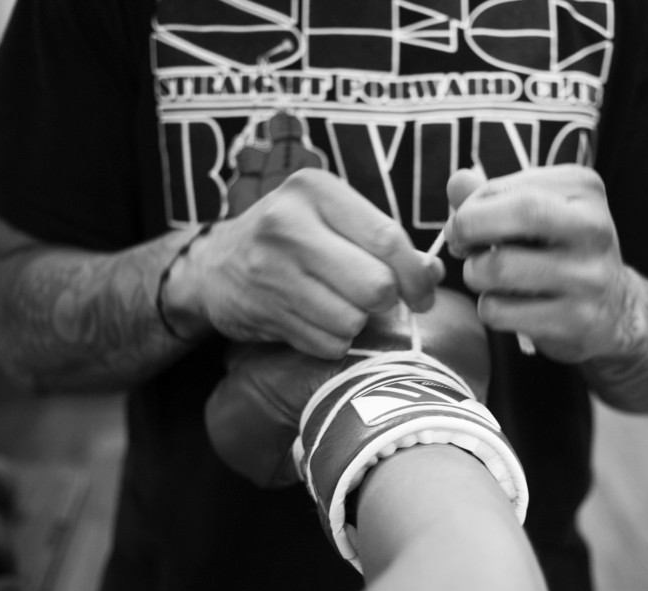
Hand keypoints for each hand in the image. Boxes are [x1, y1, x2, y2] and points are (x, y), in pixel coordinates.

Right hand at [169, 169, 444, 358]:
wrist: (214, 264)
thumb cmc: (290, 237)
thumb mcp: (332, 218)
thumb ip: (384, 241)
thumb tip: (433, 273)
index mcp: (315, 190)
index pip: (387, 238)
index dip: (415, 275)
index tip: (422, 294)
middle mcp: (288, 224)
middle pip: (375, 286)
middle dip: (386, 302)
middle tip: (377, 301)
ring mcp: (271, 269)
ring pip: (352, 320)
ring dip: (356, 323)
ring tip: (338, 305)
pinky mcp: (262, 310)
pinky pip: (327, 343)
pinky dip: (332, 341)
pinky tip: (315, 320)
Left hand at [445, 165, 643, 363]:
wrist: (616, 310)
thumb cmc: (563, 252)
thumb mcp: (537, 213)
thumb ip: (494, 196)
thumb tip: (457, 182)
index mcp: (583, 190)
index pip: (512, 186)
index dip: (470, 205)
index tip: (461, 223)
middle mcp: (593, 228)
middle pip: (522, 212)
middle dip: (469, 227)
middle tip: (458, 244)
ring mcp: (587, 277)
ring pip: (499, 268)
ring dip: (474, 273)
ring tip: (486, 276)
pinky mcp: (575, 320)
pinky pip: (500, 311)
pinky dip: (488, 308)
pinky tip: (507, 305)